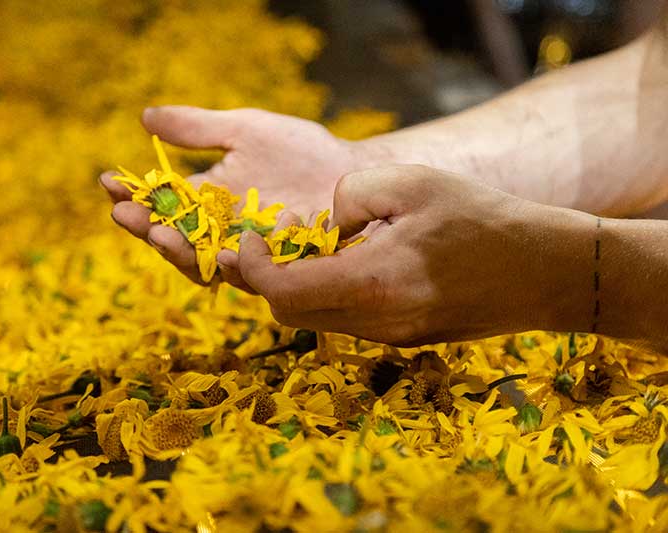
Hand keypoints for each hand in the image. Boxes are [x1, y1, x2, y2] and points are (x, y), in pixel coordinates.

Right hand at [100, 106, 365, 283]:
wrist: (350, 171)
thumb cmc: (299, 150)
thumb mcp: (246, 130)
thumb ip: (199, 130)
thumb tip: (145, 116)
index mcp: (205, 200)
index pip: (157, 203)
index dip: (130, 196)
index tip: (107, 181)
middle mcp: (218, 233)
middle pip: (171, 240)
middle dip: (145, 228)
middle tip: (125, 216)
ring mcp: (245, 254)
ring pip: (202, 264)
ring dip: (177, 252)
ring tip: (160, 236)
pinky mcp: (275, 269)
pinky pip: (249, 274)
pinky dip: (231, 267)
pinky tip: (221, 254)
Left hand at [231, 165, 596, 345]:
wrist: (544, 271)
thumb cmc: (481, 217)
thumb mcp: (408, 181)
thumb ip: (349, 195)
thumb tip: (326, 226)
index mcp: (372, 284)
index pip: (282, 291)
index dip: (252, 266)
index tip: (247, 237)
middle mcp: (376, 322)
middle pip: (290, 314)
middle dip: (262, 278)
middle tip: (263, 240)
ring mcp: (391, 337)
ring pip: (316, 319)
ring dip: (295, 284)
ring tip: (304, 242)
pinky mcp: (405, 339)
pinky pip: (346, 319)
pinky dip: (327, 292)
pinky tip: (342, 260)